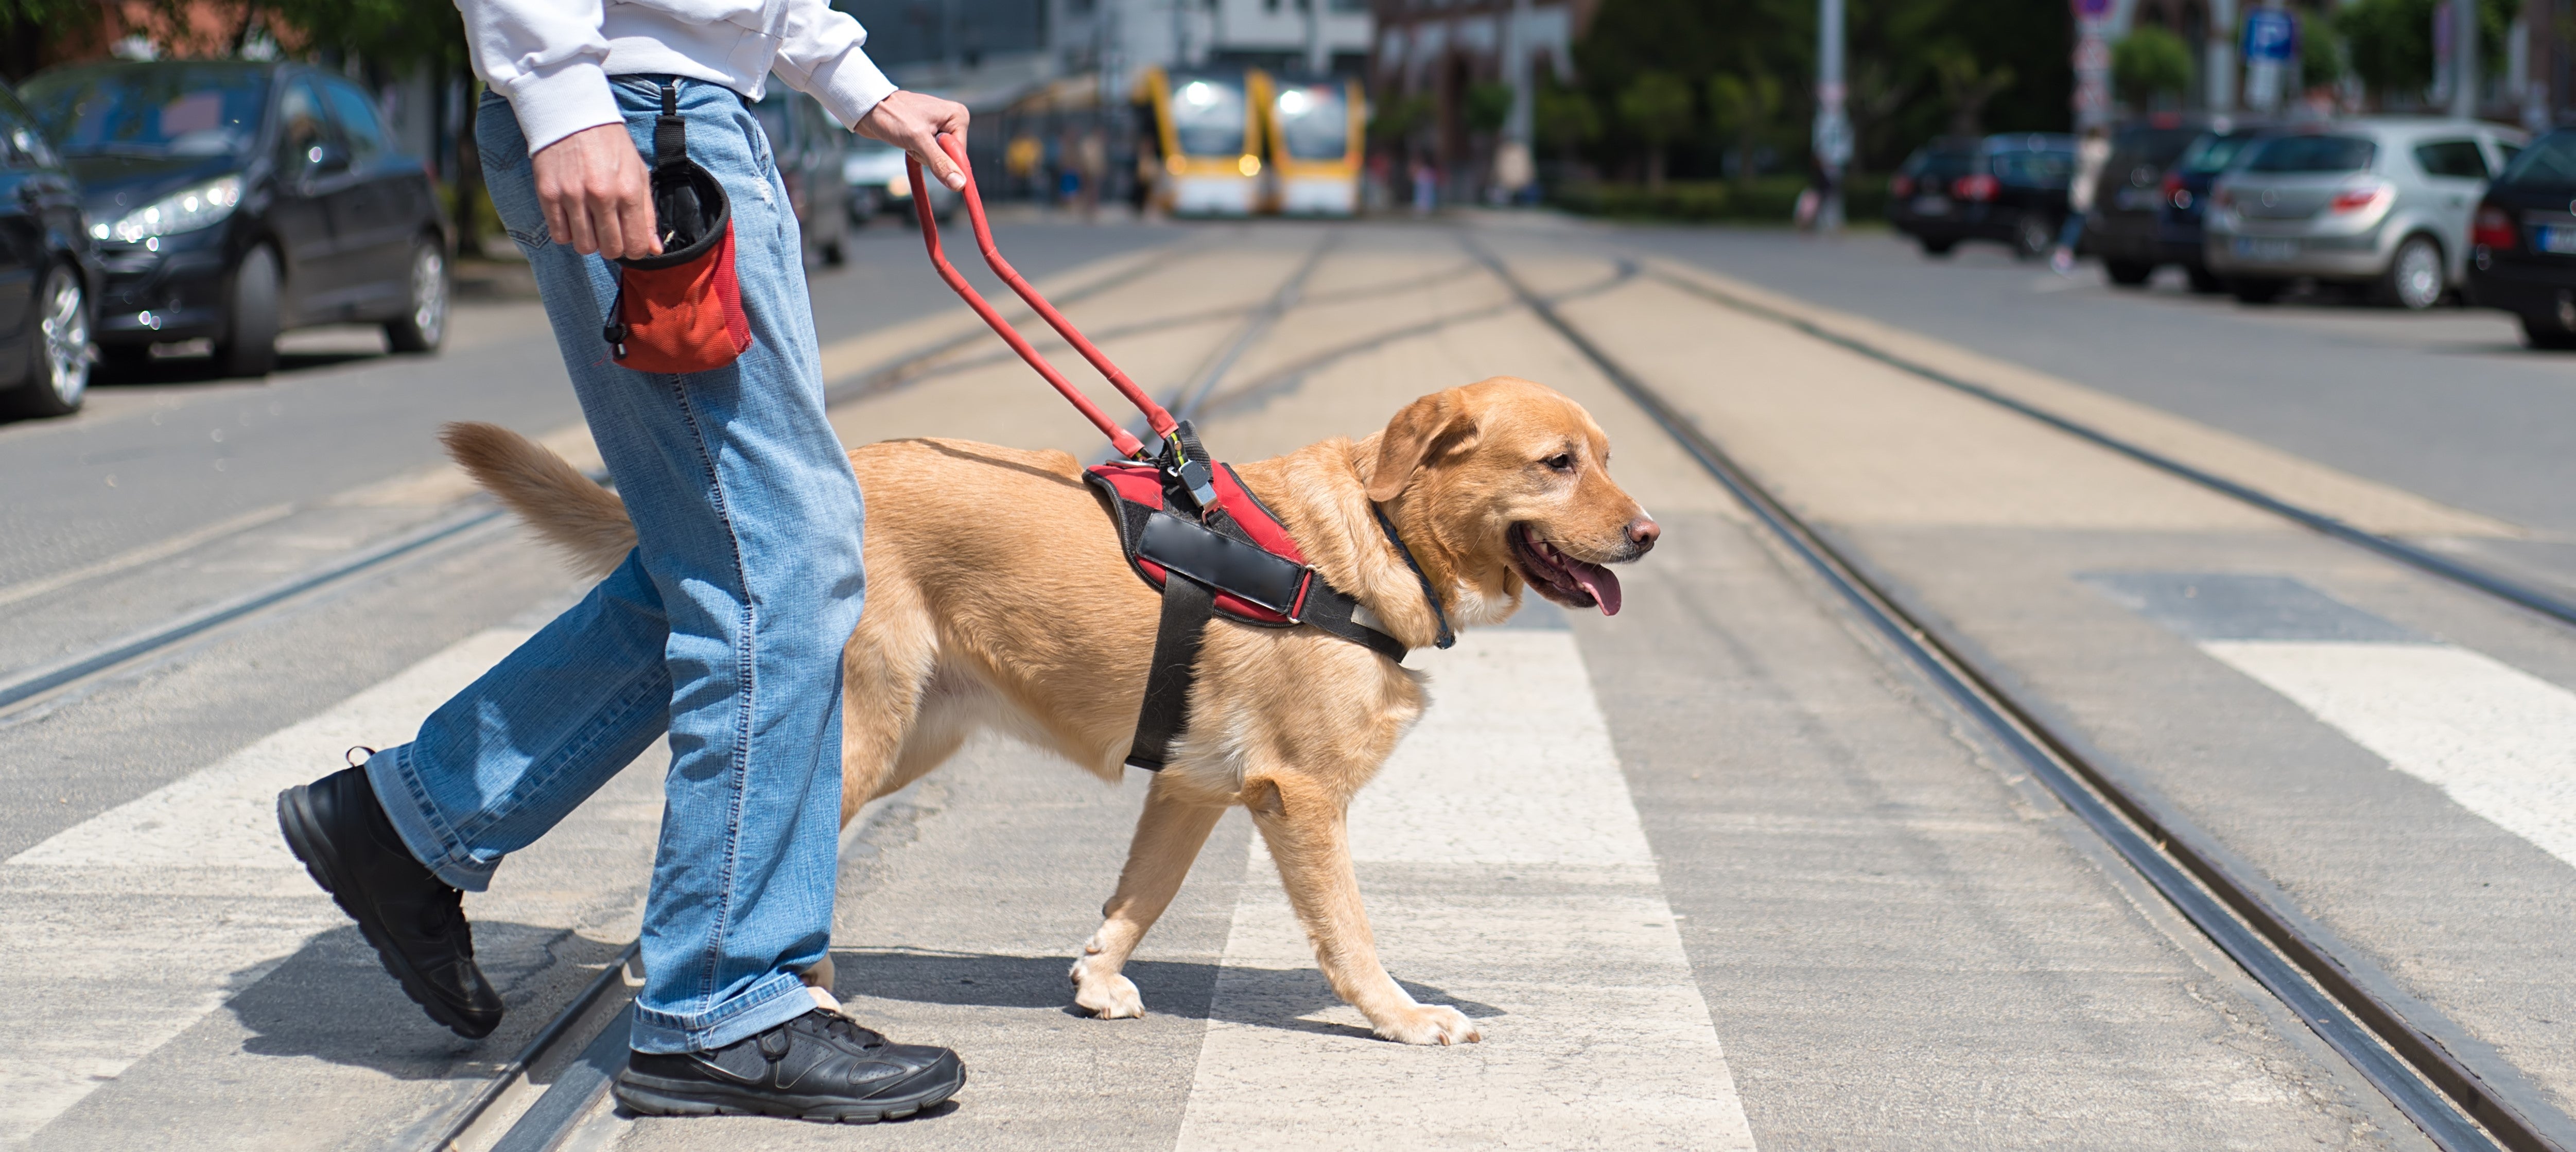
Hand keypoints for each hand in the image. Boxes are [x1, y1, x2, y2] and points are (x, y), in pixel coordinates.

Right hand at [531, 123, 660, 259]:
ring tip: (590, 221)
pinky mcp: (548, 195)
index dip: (634, 249)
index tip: (629, 240)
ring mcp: (573, 196)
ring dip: (589, 240)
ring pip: (583, 247)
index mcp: (628, 191)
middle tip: (609, 230)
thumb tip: (655, 249)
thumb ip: (647, 214)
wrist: (573, 116)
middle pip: (609, 250)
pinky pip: (559, 235)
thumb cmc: (610, 145)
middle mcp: (601, 196)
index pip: (635, 245)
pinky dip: (568, 232)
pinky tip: (573, 217)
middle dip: (612, 246)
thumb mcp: (638, 173)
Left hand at [856, 90, 971, 190]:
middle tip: (913, 140)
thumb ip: (940, 163)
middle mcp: (952, 120)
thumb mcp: (918, 140)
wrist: (869, 108)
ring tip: (907, 138)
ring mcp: (940, 127)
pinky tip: (906, 144)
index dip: (942, 158)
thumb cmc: (893, 115)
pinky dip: (916, 154)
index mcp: (958, 116)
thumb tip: (960, 184)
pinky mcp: (928, 134)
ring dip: (919, 154)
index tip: (924, 148)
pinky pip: (927, 155)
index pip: (960, 154)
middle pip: (949, 156)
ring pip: (936, 158)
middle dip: (928, 155)